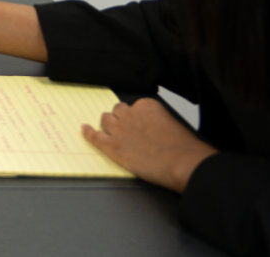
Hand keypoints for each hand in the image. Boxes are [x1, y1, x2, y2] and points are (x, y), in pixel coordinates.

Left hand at [82, 97, 216, 191]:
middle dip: (120, 119)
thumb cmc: (185, 148)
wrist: (184, 164)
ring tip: (110, 131)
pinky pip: (95, 136)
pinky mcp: (114, 147)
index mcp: (147, 105)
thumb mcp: (174, 124)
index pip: (134, 106)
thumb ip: (158, 121)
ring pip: (106, 120)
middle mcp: (131, 114)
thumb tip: (152, 130)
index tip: (138, 124)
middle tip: (126, 129)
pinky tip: (84, 130)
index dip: (135, 117)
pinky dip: (88, 133)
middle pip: (117, 111)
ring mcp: (120, 130)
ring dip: (108, 125)